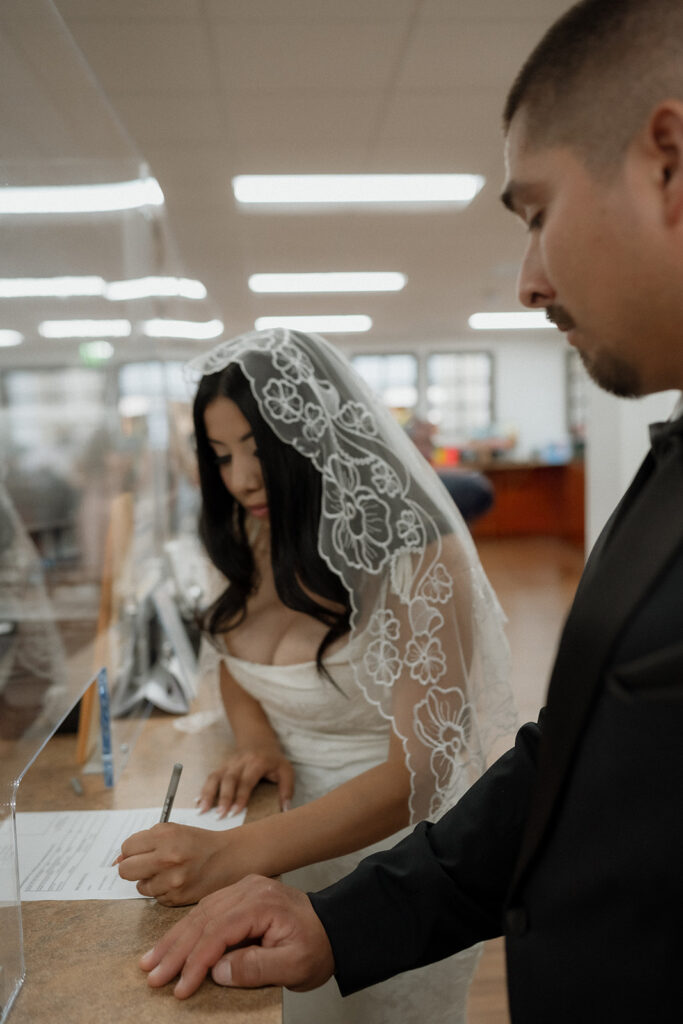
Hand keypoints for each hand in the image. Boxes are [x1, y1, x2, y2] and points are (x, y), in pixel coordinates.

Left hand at [116, 823, 244, 904]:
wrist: (228, 858)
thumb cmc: (197, 843)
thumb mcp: (172, 831)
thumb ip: (145, 841)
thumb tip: (118, 860)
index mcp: (164, 836)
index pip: (126, 848)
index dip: (131, 851)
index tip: (139, 852)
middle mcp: (167, 858)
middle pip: (125, 871)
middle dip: (132, 868)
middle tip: (146, 865)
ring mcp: (172, 880)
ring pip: (141, 887)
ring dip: (150, 881)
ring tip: (169, 872)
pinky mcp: (177, 898)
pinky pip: (156, 898)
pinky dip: (163, 891)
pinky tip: (177, 881)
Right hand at [140, 875, 334, 997]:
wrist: (334, 927)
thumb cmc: (318, 947)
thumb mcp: (294, 966)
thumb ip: (255, 968)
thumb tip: (216, 971)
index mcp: (262, 903)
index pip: (219, 932)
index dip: (196, 961)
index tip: (179, 986)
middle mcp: (249, 889)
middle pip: (203, 920)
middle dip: (175, 950)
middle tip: (152, 974)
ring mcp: (244, 889)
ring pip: (200, 913)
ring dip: (174, 938)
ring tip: (151, 960)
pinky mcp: (241, 894)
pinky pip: (207, 910)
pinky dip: (188, 929)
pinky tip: (172, 942)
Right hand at [197, 746, 294, 816]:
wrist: (259, 741)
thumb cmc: (273, 760)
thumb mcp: (286, 771)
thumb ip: (287, 789)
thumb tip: (285, 810)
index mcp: (257, 763)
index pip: (246, 780)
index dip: (240, 796)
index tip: (235, 812)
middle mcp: (240, 762)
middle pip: (228, 779)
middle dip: (223, 798)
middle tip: (218, 816)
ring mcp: (228, 763)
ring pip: (215, 777)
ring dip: (208, 794)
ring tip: (202, 811)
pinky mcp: (221, 767)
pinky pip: (210, 777)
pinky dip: (203, 790)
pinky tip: (197, 802)